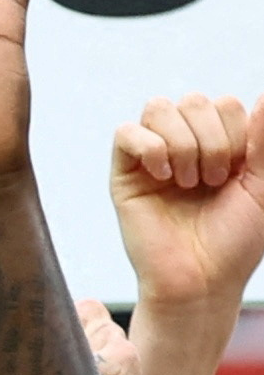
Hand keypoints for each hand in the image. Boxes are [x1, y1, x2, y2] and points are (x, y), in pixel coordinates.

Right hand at [109, 91, 263, 316]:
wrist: (201, 279)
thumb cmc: (235, 239)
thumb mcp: (262, 183)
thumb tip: (261, 95)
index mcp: (220, 144)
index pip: (225, 104)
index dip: (235, 132)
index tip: (235, 175)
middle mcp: (186, 145)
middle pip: (194, 101)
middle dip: (211, 139)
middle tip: (213, 181)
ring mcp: (153, 159)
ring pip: (160, 109)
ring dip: (182, 145)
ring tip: (188, 182)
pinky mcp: (125, 175)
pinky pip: (127, 133)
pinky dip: (149, 148)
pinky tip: (163, 176)